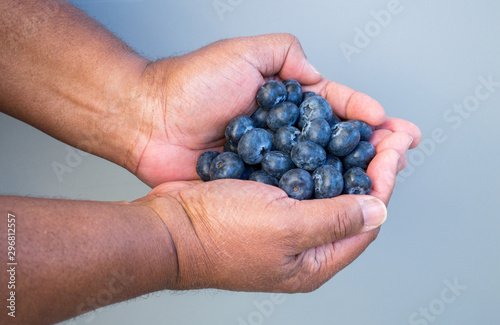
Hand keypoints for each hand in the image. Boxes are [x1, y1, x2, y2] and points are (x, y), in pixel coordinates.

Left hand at [130, 33, 419, 186]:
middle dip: (373, 147)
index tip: (394, 127)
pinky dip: (320, 197)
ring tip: (386, 175)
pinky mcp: (255, 185)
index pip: (336, 109)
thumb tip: (318, 77)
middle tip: (400, 154)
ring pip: (322, 171)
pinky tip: (344, 201)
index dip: (367, 117)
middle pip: (337, 143)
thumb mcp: (245, 53)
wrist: (149, 121)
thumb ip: (286, 55)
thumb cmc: (190, 85)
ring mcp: (271, 162)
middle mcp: (283, 135)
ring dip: (355, 174)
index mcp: (286, 103)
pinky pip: (294, 193)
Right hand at [141, 128, 415, 291]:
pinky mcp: (266, 202)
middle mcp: (303, 244)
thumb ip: (335, 219)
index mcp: (314, 260)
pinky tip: (322, 137)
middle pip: (351, 203)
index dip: (383, 182)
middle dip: (371, 167)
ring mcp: (284, 222)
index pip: (366, 221)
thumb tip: (380, 211)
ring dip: (345, 159)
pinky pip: (299, 177)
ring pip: (326, 187)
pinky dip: (314, 157)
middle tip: (389, 136)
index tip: (393, 149)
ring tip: (363, 132)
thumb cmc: (220, 232)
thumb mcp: (285, 227)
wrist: (170, 224)